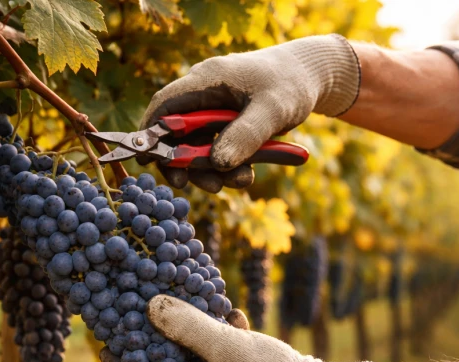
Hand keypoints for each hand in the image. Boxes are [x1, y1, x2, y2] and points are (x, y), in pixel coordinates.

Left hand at [101, 295, 373, 361]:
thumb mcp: (229, 348)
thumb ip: (190, 327)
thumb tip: (152, 305)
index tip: (105, 344)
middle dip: (148, 344)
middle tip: (133, 315)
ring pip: (189, 360)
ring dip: (182, 334)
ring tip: (173, 304)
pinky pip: (215, 354)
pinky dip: (213, 332)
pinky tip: (225, 310)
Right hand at [139, 35, 360, 191]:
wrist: (312, 78)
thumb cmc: (291, 84)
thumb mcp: (272, 110)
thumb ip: (245, 135)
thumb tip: (217, 163)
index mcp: (207, 80)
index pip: (164, 105)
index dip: (150, 132)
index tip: (146, 160)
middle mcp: (205, 96)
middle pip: (177, 134)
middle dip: (185, 163)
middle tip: (193, 186)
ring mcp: (215, 112)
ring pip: (198, 148)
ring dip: (211, 170)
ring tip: (238, 182)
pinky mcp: (227, 126)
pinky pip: (217, 151)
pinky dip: (227, 167)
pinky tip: (245, 176)